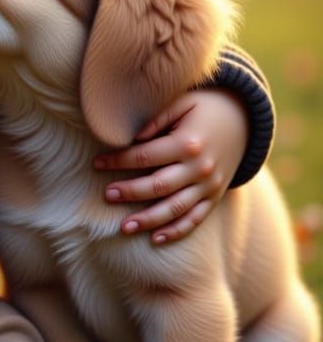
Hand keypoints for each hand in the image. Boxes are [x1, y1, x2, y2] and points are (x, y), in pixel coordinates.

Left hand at [93, 89, 246, 244]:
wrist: (244, 119)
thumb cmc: (203, 107)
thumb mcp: (181, 102)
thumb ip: (156, 117)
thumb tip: (133, 137)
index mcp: (188, 143)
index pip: (145, 156)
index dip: (118, 161)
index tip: (96, 163)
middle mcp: (200, 168)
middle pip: (158, 186)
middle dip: (130, 192)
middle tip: (106, 195)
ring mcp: (209, 185)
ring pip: (175, 209)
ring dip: (148, 220)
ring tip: (124, 227)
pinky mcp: (215, 196)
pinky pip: (195, 219)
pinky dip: (176, 231)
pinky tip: (155, 239)